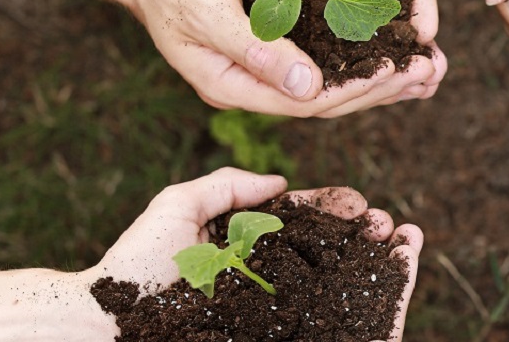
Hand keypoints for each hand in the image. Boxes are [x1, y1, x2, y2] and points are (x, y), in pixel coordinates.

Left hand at [82, 167, 423, 341]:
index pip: (299, 227)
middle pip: (328, 253)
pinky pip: (337, 317)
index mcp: (244, 250)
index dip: (332, 212)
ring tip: (400, 236)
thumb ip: (226, 184)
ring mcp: (275, 311)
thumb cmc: (135, 266)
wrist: (108, 323)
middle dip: (362, 233)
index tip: (357, 201)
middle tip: (380, 219)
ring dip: (377, 258)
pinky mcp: (285, 330)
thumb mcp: (178, 206)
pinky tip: (398, 267)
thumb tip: (280, 181)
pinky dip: (377, 293)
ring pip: (338, 283)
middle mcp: (264, 282)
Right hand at [125, 0, 444, 116]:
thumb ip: (256, 52)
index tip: (402, 70)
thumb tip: (310, 88)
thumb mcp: (208, 11)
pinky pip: (326, 58)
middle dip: (382, 87)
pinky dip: (360, 53)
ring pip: (332, 82)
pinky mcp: (273, 45)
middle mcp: (253, 85)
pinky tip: (393, 47)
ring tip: (429, 67)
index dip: (358, 89)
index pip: (309, 102)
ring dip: (379, 77)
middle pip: (328, 99)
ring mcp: (263, 68)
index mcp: (234, 87)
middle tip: (433, 70)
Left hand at [195, 0, 446, 99]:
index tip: (428, 44)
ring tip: (388, 92)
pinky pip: (305, 45)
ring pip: (349, 44)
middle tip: (424, 81)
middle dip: (407, 55)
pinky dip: (322, 68)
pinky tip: (330, 88)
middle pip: (386, 27)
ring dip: (371, 71)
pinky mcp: (280, 11)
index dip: (422, 18)